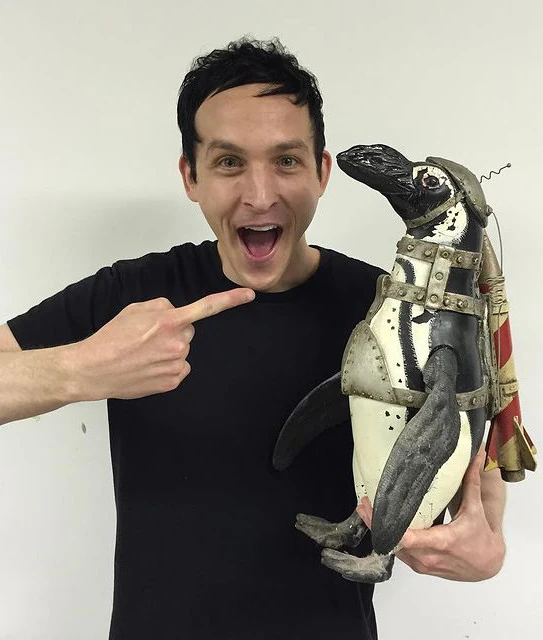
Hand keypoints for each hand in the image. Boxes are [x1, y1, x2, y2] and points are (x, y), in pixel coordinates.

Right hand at [68, 288, 254, 400]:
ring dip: (169, 350)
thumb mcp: (134, 309)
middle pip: (189, 331)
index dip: (230, 300)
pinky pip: (179, 369)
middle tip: (148, 338)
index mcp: (169, 320)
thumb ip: (161, 305)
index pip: (207, 307)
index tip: (249, 295)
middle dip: (174, 331)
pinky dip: (167, 367)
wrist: (94, 369)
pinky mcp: (172, 381)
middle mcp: (177, 343)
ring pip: (182, 351)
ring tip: (143, 354)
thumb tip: (175, 311)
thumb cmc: (111, 338)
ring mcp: (176, 364)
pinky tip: (148, 367)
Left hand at [357, 449, 505, 580]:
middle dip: (376, 523)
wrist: (487, 565)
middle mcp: (428, 557)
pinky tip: (379, 525)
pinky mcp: (420, 568)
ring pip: (393, 550)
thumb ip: (471, 482)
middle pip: (394, 543)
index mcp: (441, 542)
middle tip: (363, 503)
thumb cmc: (481, 537)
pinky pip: (399, 554)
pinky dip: (388, 540)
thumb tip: (474, 455)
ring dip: (379, 532)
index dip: (389, 527)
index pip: (408, 538)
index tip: (374, 509)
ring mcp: (422, 565)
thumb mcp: (475, 509)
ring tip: (365, 511)